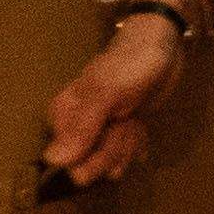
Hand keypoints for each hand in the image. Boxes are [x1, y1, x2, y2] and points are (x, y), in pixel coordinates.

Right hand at [40, 12, 181, 193]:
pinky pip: (121, 155)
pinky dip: (134, 142)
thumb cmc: (131, 64)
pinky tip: (138, 124)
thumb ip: (82, 128)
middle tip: (124, 119)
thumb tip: (52, 162)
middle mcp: (74, 127)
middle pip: (90, 165)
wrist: (160, 47)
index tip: (110, 126)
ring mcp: (97, 132)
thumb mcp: (107, 93)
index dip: (95, 151)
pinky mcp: (117, 134)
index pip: (68, 162)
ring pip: (109, 161)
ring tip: (132, 117)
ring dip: (126, 142)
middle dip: (113, 147)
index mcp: (62, 114)